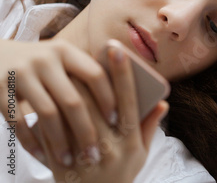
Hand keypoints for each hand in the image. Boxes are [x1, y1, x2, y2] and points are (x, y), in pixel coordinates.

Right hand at [0, 38, 116, 165]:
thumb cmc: (44, 63)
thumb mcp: (64, 59)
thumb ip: (88, 73)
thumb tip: (127, 99)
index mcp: (66, 50)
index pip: (95, 75)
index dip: (108, 99)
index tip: (118, 122)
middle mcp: (44, 59)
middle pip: (72, 100)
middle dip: (86, 131)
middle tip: (95, 154)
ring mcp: (20, 74)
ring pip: (47, 115)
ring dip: (60, 142)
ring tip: (70, 161)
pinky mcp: (0, 90)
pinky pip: (19, 122)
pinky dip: (32, 142)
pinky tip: (43, 157)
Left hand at [42, 47, 168, 182]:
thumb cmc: (122, 173)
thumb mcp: (141, 154)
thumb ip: (149, 127)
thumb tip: (162, 103)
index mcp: (130, 143)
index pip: (128, 102)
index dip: (123, 74)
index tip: (117, 50)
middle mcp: (109, 149)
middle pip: (97, 103)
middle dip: (91, 75)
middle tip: (88, 52)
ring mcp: (84, 157)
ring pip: (73, 113)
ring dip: (70, 87)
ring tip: (67, 67)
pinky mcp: (62, 163)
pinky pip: (53, 131)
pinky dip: (51, 110)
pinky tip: (50, 94)